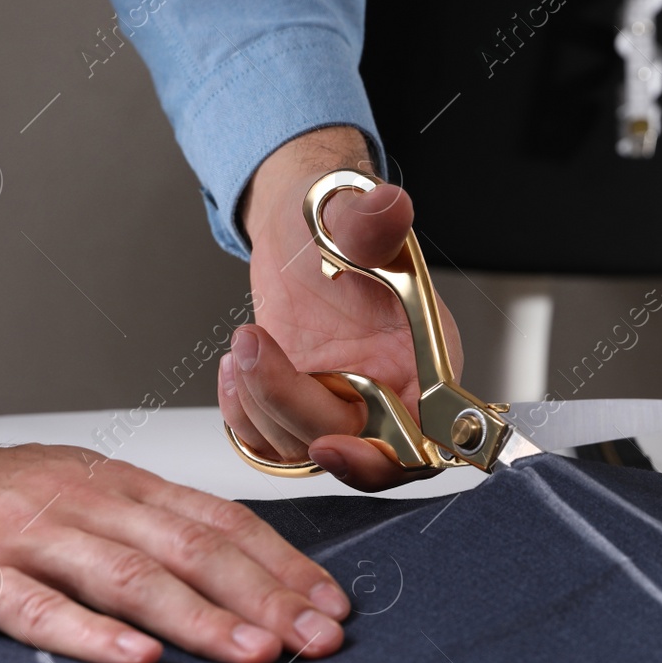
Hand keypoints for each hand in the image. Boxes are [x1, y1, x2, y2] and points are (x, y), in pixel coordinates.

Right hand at [0, 412, 349, 662]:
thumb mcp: (85, 493)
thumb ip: (151, 526)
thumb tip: (242, 568)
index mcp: (121, 485)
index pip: (221, 521)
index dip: (284, 563)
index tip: (333, 604)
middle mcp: (89, 503)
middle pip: (194, 548)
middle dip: (267, 595)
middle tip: (322, 638)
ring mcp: (31, 536)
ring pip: (132, 576)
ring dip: (203, 617)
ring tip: (259, 652)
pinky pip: (39, 607)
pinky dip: (93, 634)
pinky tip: (139, 661)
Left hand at [220, 128, 463, 490]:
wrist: (303, 229)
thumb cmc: (339, 225)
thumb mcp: (353, 217)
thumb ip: (372, 222)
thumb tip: (388, 205)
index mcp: (424, 361)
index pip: (422, 438)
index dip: (381, 457)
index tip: (330, 443)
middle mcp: (391, 393)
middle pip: (355, 451)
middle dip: (294, 412)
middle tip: (256, 355)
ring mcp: (344, 406)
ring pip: (303, 449)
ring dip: (260, 402)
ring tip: (246, 342)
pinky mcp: (301, 411)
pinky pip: (270, 444)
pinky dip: (243, 415)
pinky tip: (237, 367)